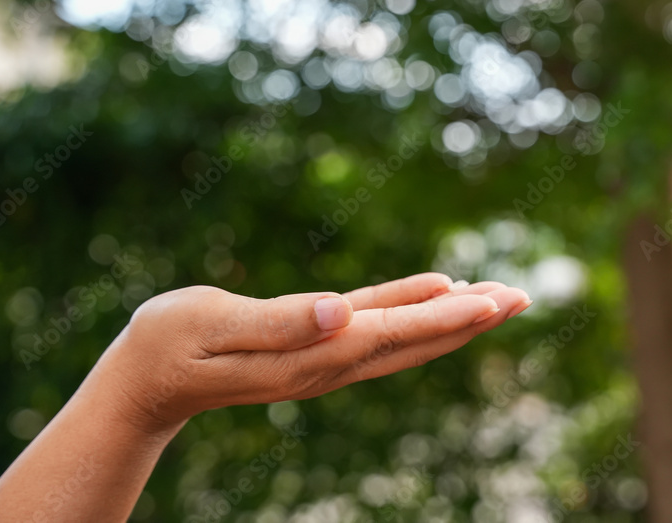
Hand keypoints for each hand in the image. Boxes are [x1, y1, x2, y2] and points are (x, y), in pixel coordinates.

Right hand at [100, 273, 530, 434]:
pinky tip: (438, 294)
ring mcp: (326, 358)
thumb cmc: (169, 344)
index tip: (494, 302)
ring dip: (455, 318)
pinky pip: (379, 328)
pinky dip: (416, 311)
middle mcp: (329, 363)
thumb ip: (277, 320)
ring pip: (406, 337)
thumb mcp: (213, 326)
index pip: (393, 334)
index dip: (446, 317)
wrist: (146, 379)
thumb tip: (337, 311)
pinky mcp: (317, 347)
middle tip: (524, 296)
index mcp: (311, 355)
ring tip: (498, 296)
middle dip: (471, 319)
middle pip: (416, 340)